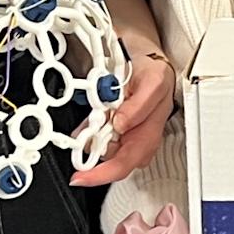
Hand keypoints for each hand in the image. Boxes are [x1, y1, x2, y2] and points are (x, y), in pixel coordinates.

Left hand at [74, 41, 172, 185]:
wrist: (145, 57)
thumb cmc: (152, 70)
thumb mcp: (153, 81)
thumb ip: (139, 106)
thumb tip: (121, 125)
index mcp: (150, 133)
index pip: (125, 163)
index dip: (101, 174)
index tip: (81, 176)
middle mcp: (137, 139)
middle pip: (110, 160)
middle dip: (93, 149)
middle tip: (84, 133)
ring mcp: (124, 134)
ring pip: (100, 149)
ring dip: (90, 136)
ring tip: (93, 115)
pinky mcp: (112, 127)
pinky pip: (94, 137)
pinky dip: (87, 130)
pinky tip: (89, 120)